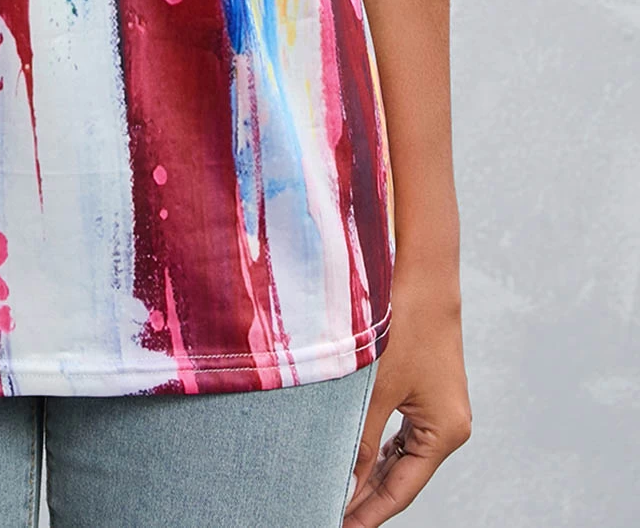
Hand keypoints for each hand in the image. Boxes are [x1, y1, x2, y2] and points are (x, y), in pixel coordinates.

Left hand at [344, 266, 471, 523]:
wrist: (422, 273)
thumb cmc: (404, 325)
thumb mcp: (376, 386)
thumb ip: (358, 437)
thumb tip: (343, 480)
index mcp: (444, 432)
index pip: (401, 490)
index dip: (368, 512)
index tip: (337, 525)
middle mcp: (447, 426)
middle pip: (401, 477)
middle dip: (365, 496)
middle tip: (327, 510)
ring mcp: (438, 409)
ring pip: (398, 456)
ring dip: (367, 473)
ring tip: (333, 492)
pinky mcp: (426, 391)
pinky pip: (398, 433)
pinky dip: (375, 447)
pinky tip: (351, 458)